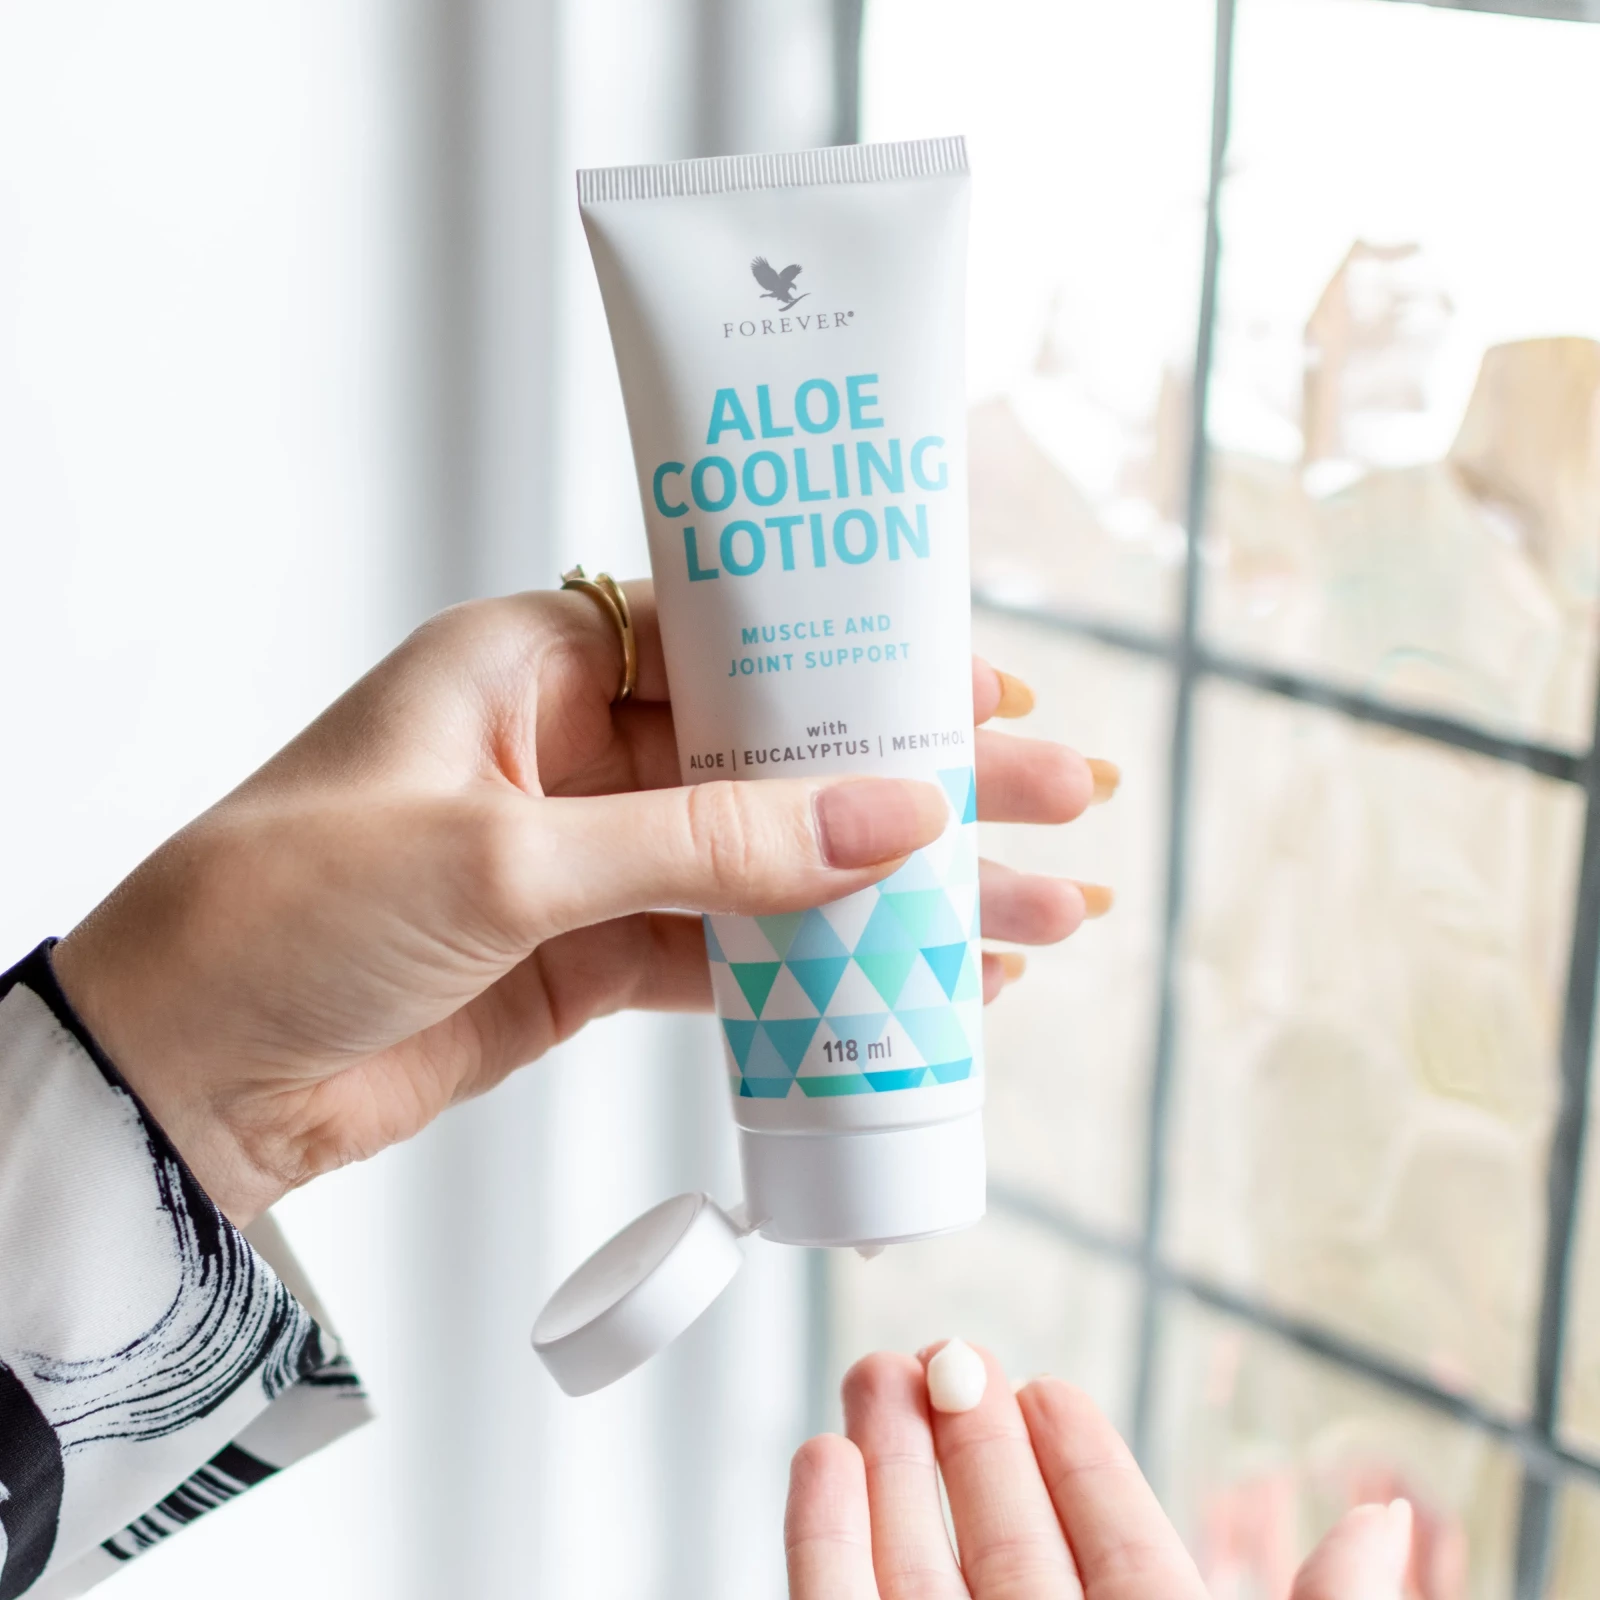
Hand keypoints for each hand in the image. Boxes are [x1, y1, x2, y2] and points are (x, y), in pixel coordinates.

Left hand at [53, 585, 1104, 1224]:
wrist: (178, 1076)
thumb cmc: (286, 912)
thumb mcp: (508, 859)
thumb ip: (709, 844)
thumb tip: (894, 817)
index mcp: (539, 659)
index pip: (743, 637)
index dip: (872, 663)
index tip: (992, 688)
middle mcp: (577, 744)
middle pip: (785, 754)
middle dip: (925, 783)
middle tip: (1062, 802)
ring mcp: (593, 856)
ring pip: (778, 864)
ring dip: (898, 894)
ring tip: (1034, 918)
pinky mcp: (592, 956)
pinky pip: (735, 953)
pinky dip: (824, 971)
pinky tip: (921, 981)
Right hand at [786, 1343, 1413, 1599]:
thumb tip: (1385, 1526)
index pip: (1113, 1550)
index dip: (1078, 1460)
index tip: (1044, 1383)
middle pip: (999, 1541)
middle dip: (964, 1434)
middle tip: (941, 1350)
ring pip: (912, 1565)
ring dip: (885, 1464)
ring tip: (871, 1373)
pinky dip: (823, 1540)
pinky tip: (823, 1461)